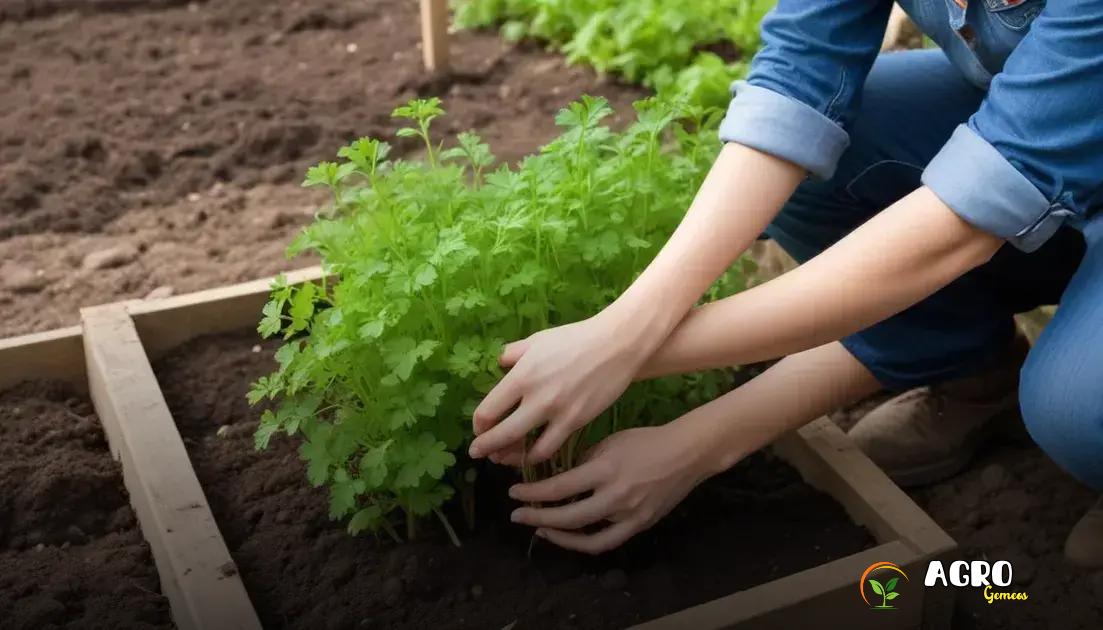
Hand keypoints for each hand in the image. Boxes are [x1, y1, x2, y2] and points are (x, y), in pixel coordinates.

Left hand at [469, 312, 648, 463]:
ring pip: (525, 448)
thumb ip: (513, 354)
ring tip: (503, 459)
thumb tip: (499, 364)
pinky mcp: (576, 422)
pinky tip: (532, 456)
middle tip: (477, 453)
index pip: (487, 410)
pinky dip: (537, 456)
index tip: (478, 428)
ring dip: (510, 457)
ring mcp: (557, 413)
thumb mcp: (537, 340)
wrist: (616, 345)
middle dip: (485, 447)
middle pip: (501, 434)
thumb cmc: (575, 338)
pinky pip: (550, 448)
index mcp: (521, 375)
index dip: (478, 425)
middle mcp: (536, 398)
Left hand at [508, 423, 716, 553]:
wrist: (687, 453)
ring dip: (558, 535)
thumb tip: (555, 475)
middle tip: (517, 514)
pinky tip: (569, 537)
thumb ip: (583, 460)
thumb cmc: (645, 440)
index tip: (513, 492)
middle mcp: (616, 495)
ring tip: (539, 529)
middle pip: (567, 516)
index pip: (560, 486)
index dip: (532, 493)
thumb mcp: (610, 441)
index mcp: (605, 468)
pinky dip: (584, 543)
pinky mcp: (640, 526)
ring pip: (585, 537)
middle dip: (537, 517)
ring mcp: (629, 515)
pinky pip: (606, 542)